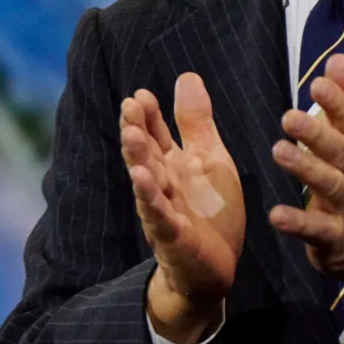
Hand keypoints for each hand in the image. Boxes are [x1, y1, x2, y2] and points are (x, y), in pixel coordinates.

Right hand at [121, 73, 244, 343]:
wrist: (214, 268)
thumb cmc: (209, 212)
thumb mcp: (210, 159)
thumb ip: (196, 123)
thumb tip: (186, 76)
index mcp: (171, 164)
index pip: (155, 134)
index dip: (149, 115)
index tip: (141, 94)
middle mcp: (162, 184)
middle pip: (145, 153)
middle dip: (137, 130)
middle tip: (129, 105)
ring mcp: (163, 209)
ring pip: (147, 180)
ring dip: (137, 158)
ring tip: (130, 134)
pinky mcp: (171, 234)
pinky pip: (158, 213)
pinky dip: (149, 196)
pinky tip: (140, 178)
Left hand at [268, 53, 343, 293]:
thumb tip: (337, 59)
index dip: (338, 103)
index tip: (318, 84)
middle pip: (340, 152)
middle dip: (317, 134)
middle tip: (289, 116)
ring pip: (330, 186)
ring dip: (305, 169)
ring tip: (278, 151)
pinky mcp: (336, 238)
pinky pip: (317, 230)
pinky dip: (297, 223)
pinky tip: (276, 215)